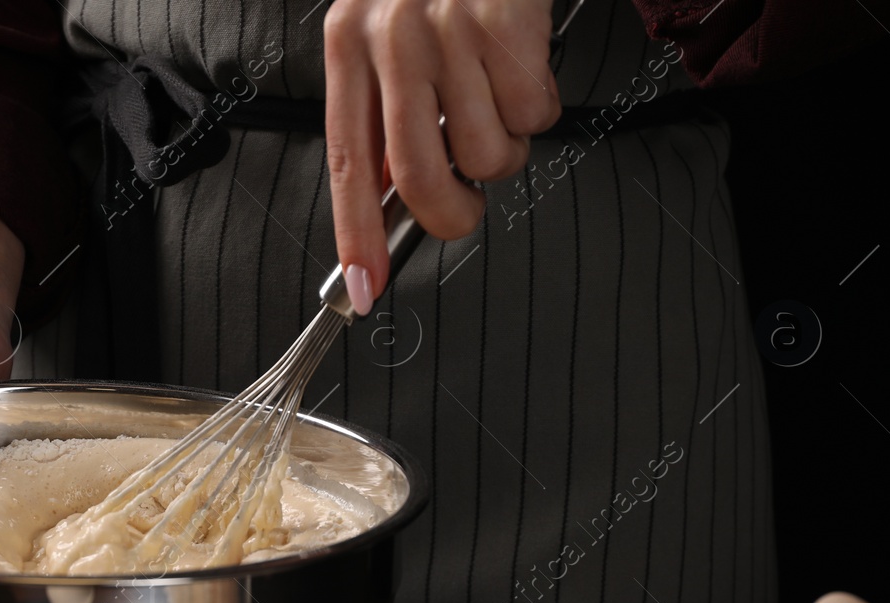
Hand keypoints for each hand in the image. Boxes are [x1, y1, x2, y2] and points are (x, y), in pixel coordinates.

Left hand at [324, 0, 559, 314]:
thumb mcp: (385, 29)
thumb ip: (383, 109)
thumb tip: (390, 194)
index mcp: (350, 44)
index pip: (349, 161)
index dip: (357, 234)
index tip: (361, 289)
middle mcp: (392, 37)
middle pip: (421, 177)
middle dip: (452, 216)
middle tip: (466, 206)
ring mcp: (451, 28)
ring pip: (488, 154)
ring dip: (505, 149)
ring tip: (497, 102)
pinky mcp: (508, 21)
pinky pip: (535, 114)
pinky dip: (540, 107)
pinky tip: (523, 66)